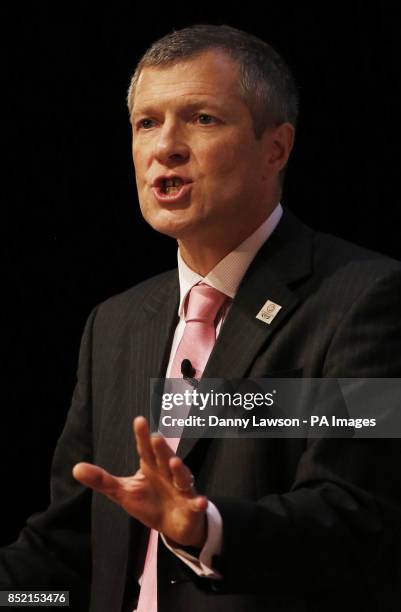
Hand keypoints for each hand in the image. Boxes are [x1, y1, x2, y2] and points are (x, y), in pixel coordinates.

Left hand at [72, 416, 207, 547]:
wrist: (174, 524)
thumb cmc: (149, 502)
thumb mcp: (123, 491)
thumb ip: (102, 480)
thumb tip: (75, 468)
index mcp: (150, 466)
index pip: (144, 449)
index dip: (142, 436)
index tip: (139, 420)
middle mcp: (167, 473)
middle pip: (163, 458)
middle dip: (161, 448)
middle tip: (155, 437)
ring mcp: (181, 489)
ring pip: (181, 477)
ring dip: (180, 470)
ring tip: (174, 461)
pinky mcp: (191, 506)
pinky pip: (195, 504)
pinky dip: (199, 502)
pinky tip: (199, 502)